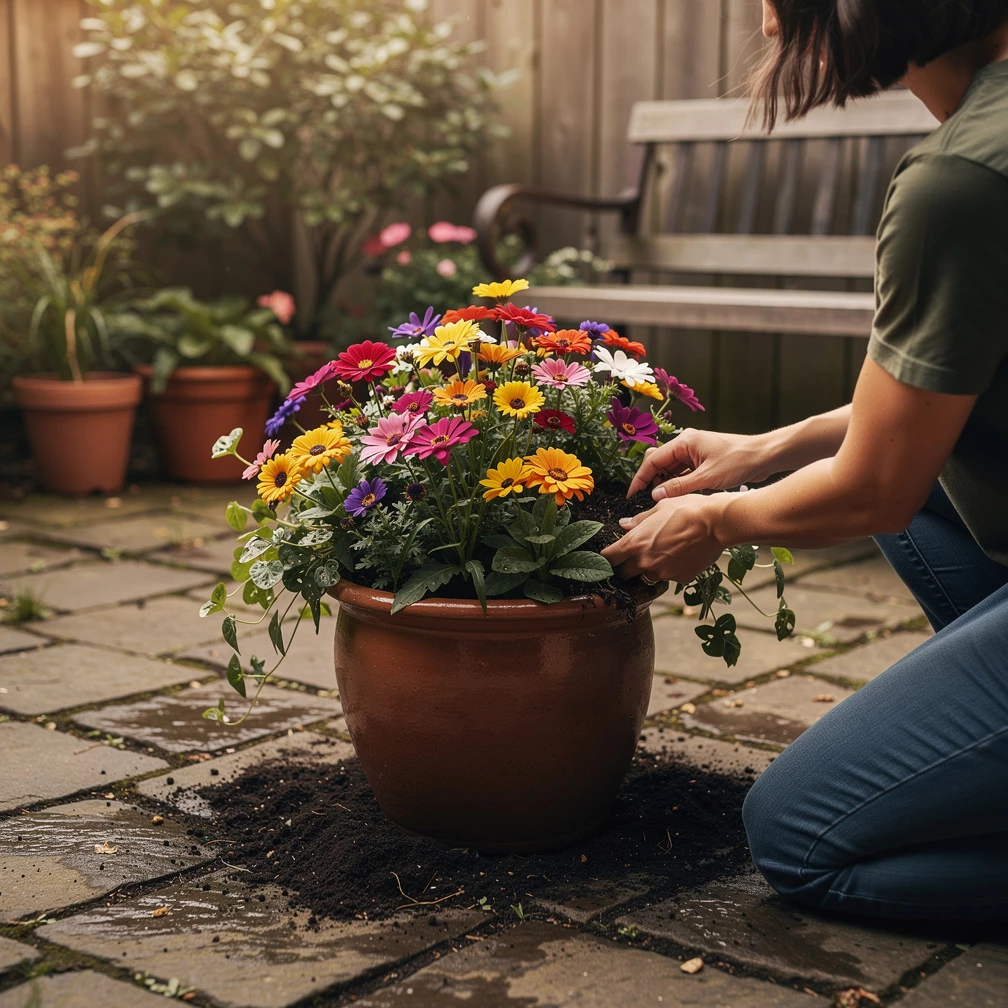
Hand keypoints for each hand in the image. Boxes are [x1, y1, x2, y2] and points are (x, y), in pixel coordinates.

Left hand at [601, 494, 726, 584]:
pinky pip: (669, 577)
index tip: (610, 556)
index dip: (607, 558)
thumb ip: (639, 521)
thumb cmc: (687, 509)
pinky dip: (670, 569)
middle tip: (633, 557)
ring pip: (647, 576)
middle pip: (624, 574)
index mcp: (635, 543)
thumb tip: (623, 524)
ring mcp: (663, 573)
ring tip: (664, 552)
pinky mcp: (680, 579)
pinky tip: (680, 555)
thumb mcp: (659, 508)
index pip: (609, 558)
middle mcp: (645, 562)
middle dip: (625, 567)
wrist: (717, 522)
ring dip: (650, 568)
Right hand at [627, 429, 773, 500]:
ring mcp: (694, 452)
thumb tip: (655, 495)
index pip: (652, 460)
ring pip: (671, 470)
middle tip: (648, 502)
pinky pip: (683, 473)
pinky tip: (677, 497)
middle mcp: (686, 444)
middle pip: (659, 464)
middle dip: (652, 482)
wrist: (765, 456)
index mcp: (684, 442)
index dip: (640, 478)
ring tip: (662, 502)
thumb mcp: (707, 478)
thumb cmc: (739, 461)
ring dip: (666, 485)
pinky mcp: (702, 461)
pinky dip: (679, 484)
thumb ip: (679, 487)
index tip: (631, 495)